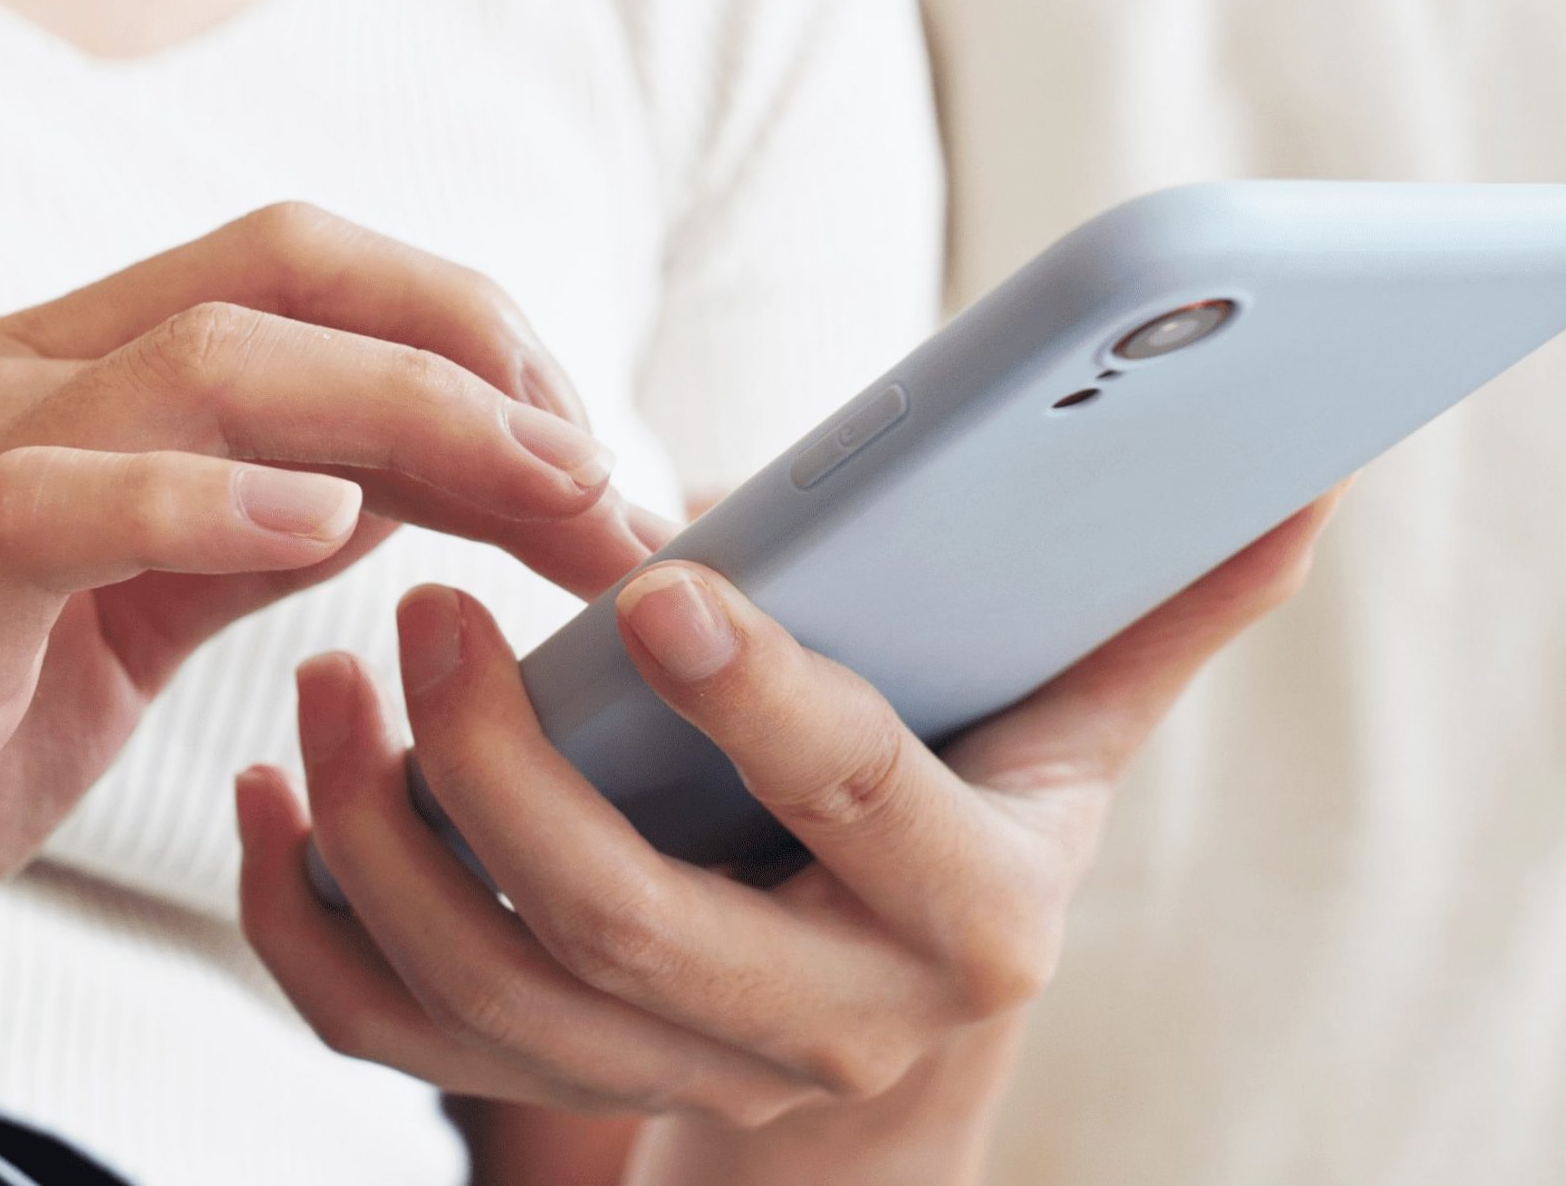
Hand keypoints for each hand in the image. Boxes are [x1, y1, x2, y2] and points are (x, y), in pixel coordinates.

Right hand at [0, 204, 658, 1111]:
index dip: (464, 339)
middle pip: (278, 277)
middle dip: (480, 353)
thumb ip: (215, 536)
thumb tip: (377, 477)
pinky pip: (59, 501)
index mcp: (38, 391)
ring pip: (202, 359)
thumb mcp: (91, 632)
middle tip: (611, 476)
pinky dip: (201, 498)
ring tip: (548, 493)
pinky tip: (327, 530)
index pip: (289, 282)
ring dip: (414, 418)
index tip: (586, 456)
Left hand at [237, 488, 1342, 1135]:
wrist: (878, 1036)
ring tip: (338, 677)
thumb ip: (1147, 610)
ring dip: (384, 836)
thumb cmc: (962, 822)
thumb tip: (1287, 480)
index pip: (860, 806)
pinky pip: (388, 1035)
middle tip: (425, 611)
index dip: (765, 704)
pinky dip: (305, 923)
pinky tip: (278, 785)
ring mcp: (672, 1076)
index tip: (658, 585)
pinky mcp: (547, 1085)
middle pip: (634, 930)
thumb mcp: (1063, 726)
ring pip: (488, 995)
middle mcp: (821, 1021)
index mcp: (968, 913)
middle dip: (510, 776)